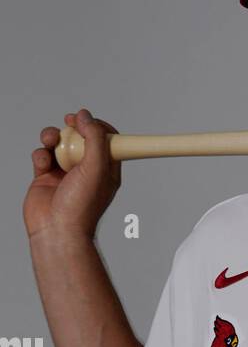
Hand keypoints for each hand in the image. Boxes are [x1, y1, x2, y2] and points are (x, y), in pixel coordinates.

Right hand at [23, 107, 121, 242]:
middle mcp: (87, 171)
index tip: (87, 119)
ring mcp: (66, 174)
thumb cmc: (81, 207)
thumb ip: (95, 138)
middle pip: (81, 138)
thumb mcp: (96, 168)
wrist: (56, 231)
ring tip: (50, 139)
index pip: (107, 141)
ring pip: (59, 144)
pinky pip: (42, 156)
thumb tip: (86, 116)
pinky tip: (43, 163)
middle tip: (69, 122)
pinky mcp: (46, 178)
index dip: (98, 126)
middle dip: (73, 128)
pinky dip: (41, 154)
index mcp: (106, 171)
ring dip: (52, 136)